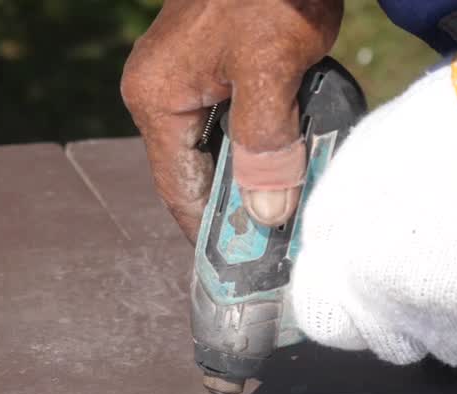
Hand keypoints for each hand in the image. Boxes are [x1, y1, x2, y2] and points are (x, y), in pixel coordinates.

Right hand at [121, 0, 342, 240]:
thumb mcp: (270, 68)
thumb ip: (266, 145)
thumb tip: (266, 214)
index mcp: (156, 96)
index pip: (177, 185)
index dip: (208, 229)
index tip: (241, 266)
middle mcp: (165, 90)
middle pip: (199, 169)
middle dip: (238, 203)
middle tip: (278, 241)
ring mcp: (194, 76)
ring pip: (223, 146)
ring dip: (258, 173)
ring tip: (292, 205)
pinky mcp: (224, 64)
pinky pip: (242, 119)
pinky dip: (269, 141)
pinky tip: (299, 156)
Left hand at [290, 11, 456, 366]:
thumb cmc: (432, 141)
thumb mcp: (351, 171)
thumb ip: (331, 225)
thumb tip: (328, 251)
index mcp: (352, 280)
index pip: (325, 323)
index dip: (341, 302)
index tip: (356, 281)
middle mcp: (400, 319)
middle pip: (390, 343)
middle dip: (397, 315)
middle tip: (421, 269)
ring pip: (448, 347)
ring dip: (452, 319)